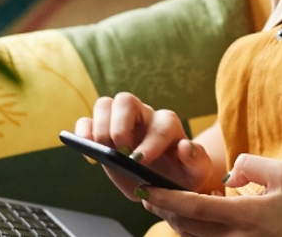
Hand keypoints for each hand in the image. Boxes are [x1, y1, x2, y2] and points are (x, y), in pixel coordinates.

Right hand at [74, 92, 219, 197]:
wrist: (163, 180)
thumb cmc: (181, 175)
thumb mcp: (196, 173)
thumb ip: (197, 161)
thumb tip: (186, 147)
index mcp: (168, 125)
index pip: (160, 124)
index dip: (150, 142)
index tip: (140, 161)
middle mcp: (143, 116)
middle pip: (126, 101)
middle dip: (120, 126)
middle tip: (120, 153)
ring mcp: (120, 120)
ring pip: (104, 104)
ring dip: (100, 127)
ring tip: (105, 152)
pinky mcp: (102, 131)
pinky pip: (86, 121)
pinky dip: (83, 134)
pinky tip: (89, 155)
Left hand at [138, 154, 281, 236]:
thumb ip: (251, 164)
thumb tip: (228, 173)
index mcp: (244, 216)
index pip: (193, 207)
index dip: (164, 198)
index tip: (144, 189)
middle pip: (184, 225)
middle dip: (161, 208)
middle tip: (146, 193)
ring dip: (174, 220)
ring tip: (163, 202)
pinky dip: (192, 230)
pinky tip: (192, 217)